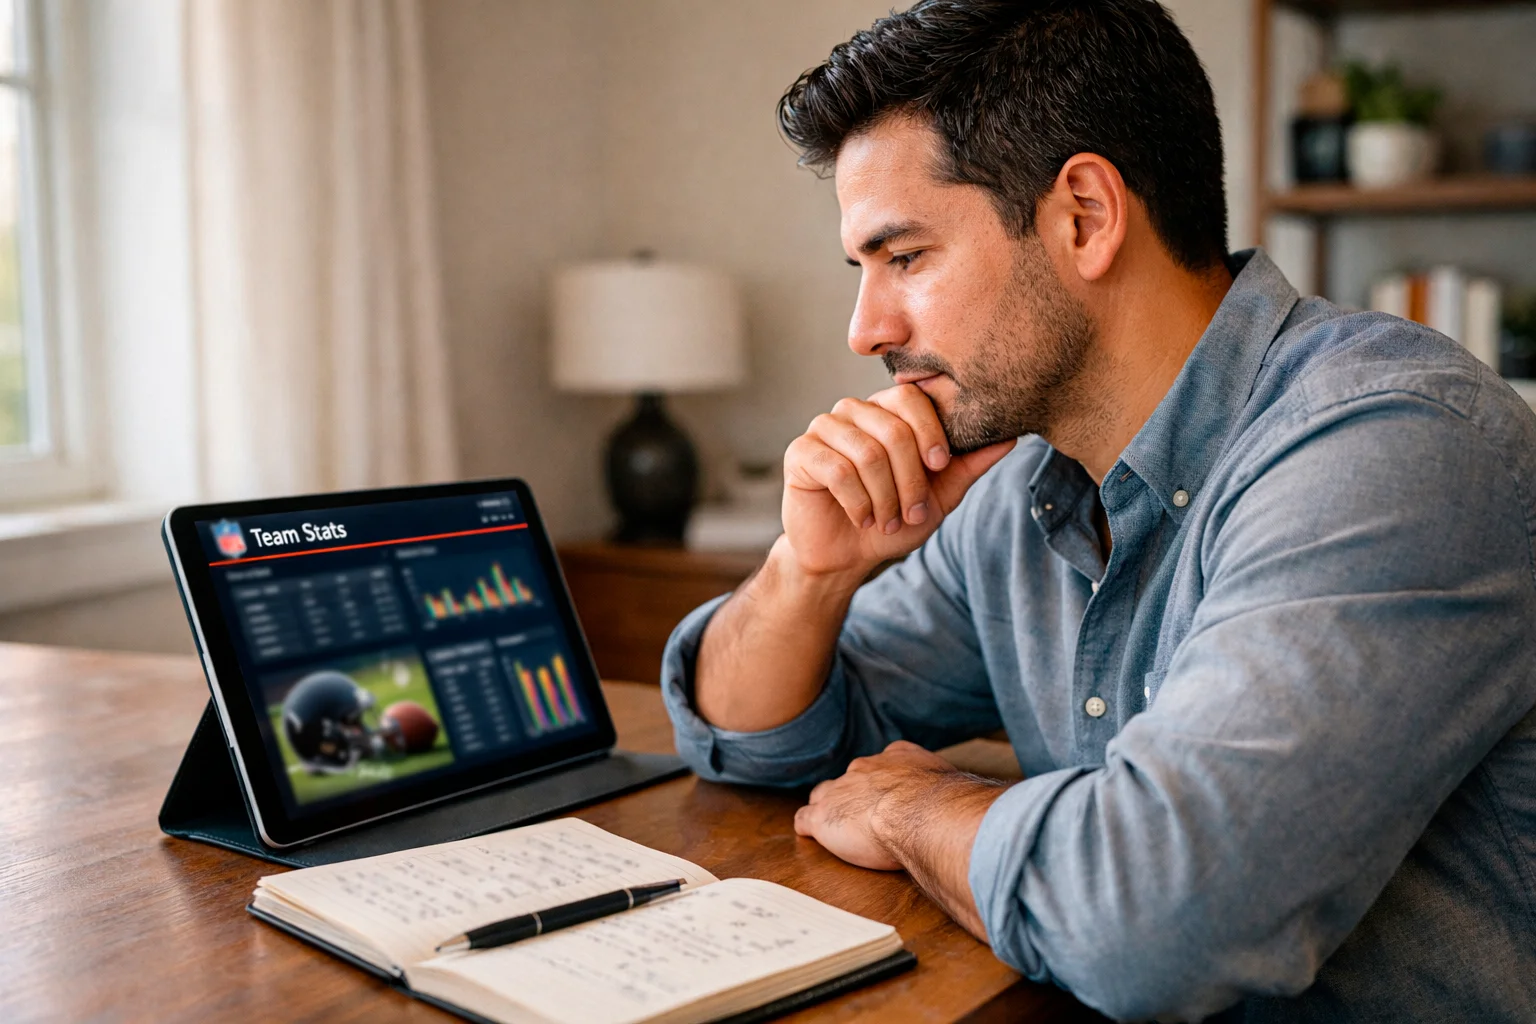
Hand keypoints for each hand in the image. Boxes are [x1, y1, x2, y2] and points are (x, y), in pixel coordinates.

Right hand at [782, 385, 1015, 578]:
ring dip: (885, 498)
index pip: (912, 399)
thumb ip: (968, 464)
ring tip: (886, 521)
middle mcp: (854, 411)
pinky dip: (857, 503)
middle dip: (910, 480)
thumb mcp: (940, 495)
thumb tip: (1011, 436)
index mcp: (887, 412)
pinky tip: (861, 518)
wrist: (846, 555)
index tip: (940, 467)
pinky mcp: (800, 452)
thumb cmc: (893, 519)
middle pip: (892, 429)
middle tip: (912, 513)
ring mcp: (824, 428)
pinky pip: (837, 470)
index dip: (930, 433)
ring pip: (867, 453)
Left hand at [793, 741, 961, 871]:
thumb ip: (947, 792)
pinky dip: (808, 827)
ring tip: (836, 824)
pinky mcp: (823, 817)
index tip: (891, 795)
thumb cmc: (943, 805)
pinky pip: (805, 819)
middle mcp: (865, 768)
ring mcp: (841, 790)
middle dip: (856, 795)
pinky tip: (811, 834)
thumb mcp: (952, 788)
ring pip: (824, 795)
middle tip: (867, 817)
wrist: (919, 812)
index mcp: (897, 758)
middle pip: (852, 778)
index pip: (884, 763)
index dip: (884, 781)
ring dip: (829, 808)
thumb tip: (966, 806)